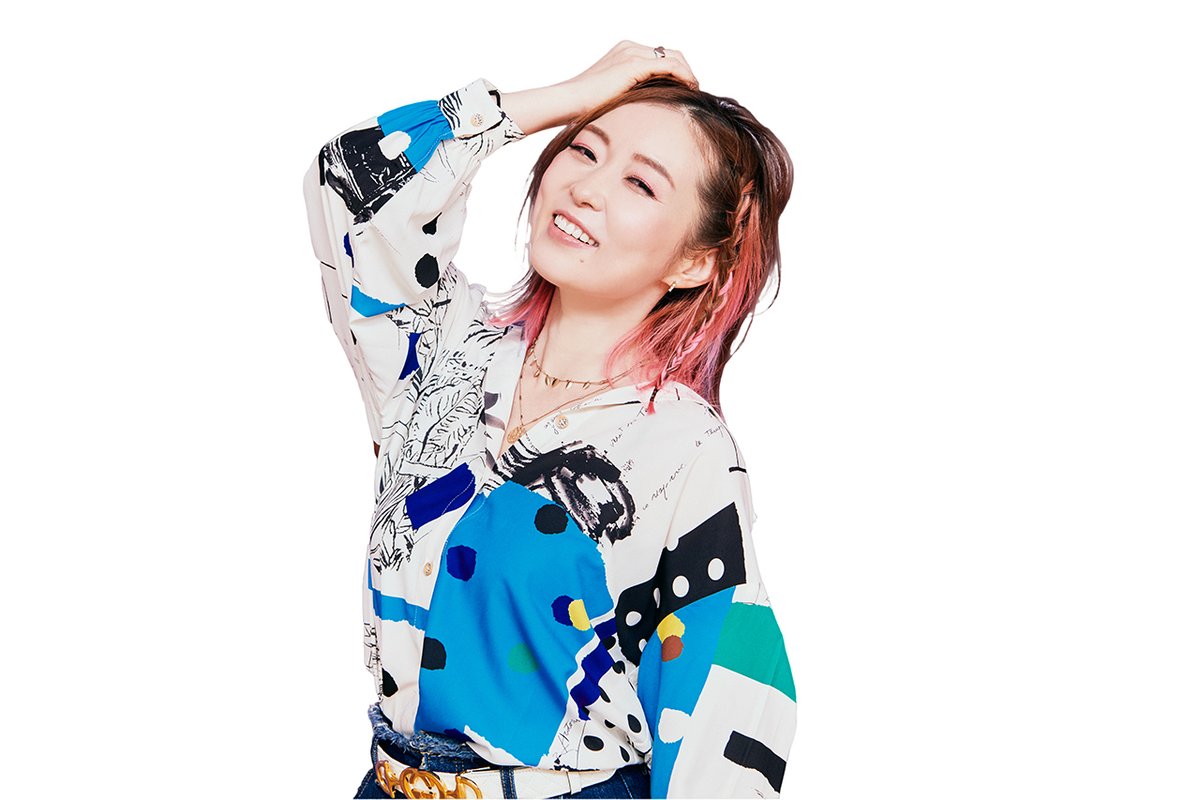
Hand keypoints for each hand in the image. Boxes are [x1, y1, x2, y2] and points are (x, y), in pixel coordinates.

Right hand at [559, 40, 699, 114]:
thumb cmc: (585, 104)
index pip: (659, 55)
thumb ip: (631, 93)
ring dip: (687, 73)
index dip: (676, 70)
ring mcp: (632, 54)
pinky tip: (689, 88)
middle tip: (692, 89)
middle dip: (685, 70)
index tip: (684, 87)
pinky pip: (669, 66)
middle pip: (670, 53)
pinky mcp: (634, 64)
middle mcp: (630, 48)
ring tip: (693, 90)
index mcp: (624, 52)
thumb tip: (647, 108)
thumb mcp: (613, 95)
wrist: (569, 101)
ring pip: (673, 57)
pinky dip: (683, 75)